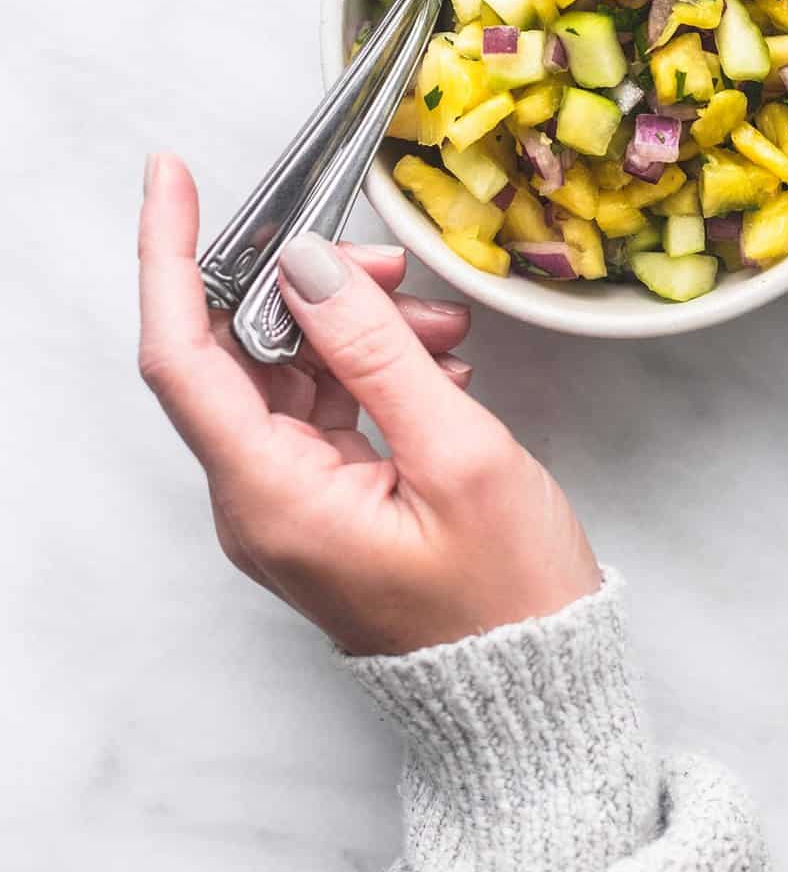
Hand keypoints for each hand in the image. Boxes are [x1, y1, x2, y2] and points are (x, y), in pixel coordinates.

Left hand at [138, 154, 599, 654]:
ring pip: (288, 369)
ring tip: (440, 325)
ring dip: (355, 325)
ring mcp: (287, 502)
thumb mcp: (457, 454)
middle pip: (239, 351)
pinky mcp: (323, 500)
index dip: (168, 257)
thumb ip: (373, 351)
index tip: (173, 178)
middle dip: (307, 286)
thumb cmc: (506, 596)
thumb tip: (306, 265)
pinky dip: (371, 365)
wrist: (534, 693)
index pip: (180, 354)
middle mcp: (256, 500)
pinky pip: (322, 403)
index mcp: (269, 497)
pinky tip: (435, 360)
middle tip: (388, 262)